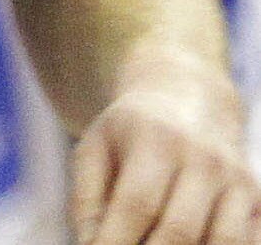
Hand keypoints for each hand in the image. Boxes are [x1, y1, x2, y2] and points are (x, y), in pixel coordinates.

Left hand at [73, 52, 258, 244]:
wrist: (188, 99)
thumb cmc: (131, 134)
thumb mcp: (95, 148)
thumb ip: (87, 199)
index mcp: (156, 140)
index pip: (137, 204)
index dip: (116, 241)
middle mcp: (203, 159)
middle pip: (180, 230)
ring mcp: (237, 180)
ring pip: (222, 242)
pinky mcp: (258, 199)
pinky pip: (250, 241)